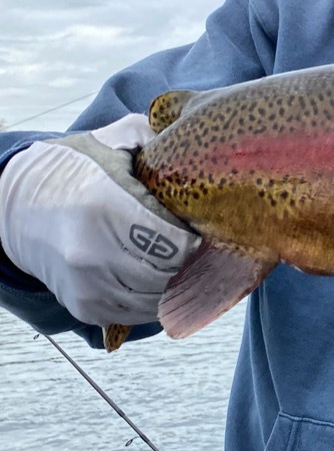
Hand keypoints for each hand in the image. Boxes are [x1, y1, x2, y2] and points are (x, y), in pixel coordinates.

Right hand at [0, 114, 199, 327]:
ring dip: (172, 283)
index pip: (176, 243)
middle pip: (169, 274)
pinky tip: (153, 276)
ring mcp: (87, 285)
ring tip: (175, 261)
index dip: (195, 237)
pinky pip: (135, 314)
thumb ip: (152, 136)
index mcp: (107, 208)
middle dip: (188, 261)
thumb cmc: (72, 172)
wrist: (15, 209)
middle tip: (195, 247)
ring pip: (155, 299)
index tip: (198, 227)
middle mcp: (93, 253)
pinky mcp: (83, 307)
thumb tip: (191, 143)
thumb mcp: (111, 140)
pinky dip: (150, 299)